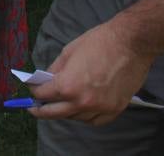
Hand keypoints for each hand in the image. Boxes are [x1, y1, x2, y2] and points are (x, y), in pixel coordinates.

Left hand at [28, 20, 154, 123]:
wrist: (131, 43)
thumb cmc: (98, 42)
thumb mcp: (68, 52)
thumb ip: (55, 70)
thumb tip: (45, 81)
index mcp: (68, 85)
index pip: (43, 95)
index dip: (34, 92)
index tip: (32, 90)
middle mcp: (83, 102)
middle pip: (55, 113)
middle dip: (41, 110)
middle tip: (34, 108)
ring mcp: (101, 108)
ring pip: (76, 118)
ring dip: (65, 112)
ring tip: (59, 105)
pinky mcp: (115, 109)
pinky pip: (95, 121)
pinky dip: (85, 117)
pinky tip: (80, 110)